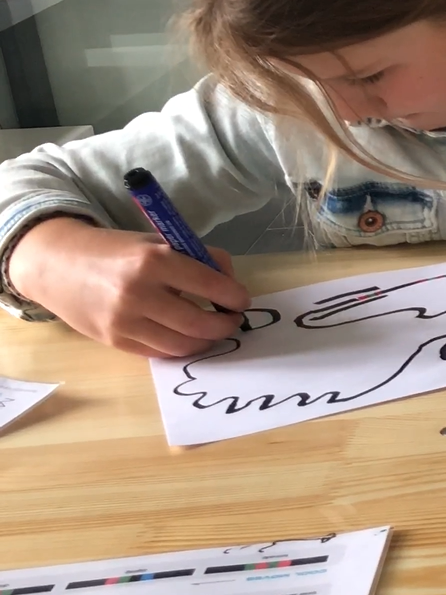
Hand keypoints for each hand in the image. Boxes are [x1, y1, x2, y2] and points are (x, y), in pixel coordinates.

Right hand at [9, 216, 249, 357]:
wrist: (55, 264)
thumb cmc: (114, 250)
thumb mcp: (156, 241)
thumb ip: (196, 257)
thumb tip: (230, 280)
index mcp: (154, 261)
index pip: (211, 285)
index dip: (235, 296)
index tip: (242, 300)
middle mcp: (139, 294)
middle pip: (200, 323)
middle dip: (226, 325)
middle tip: (232, 320)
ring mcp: (125, 322)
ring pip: (183, 345)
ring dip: (206, 341)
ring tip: (212, 330)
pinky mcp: (115, 341)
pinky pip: (160, 352)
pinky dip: (180, 346)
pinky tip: (186, 336)